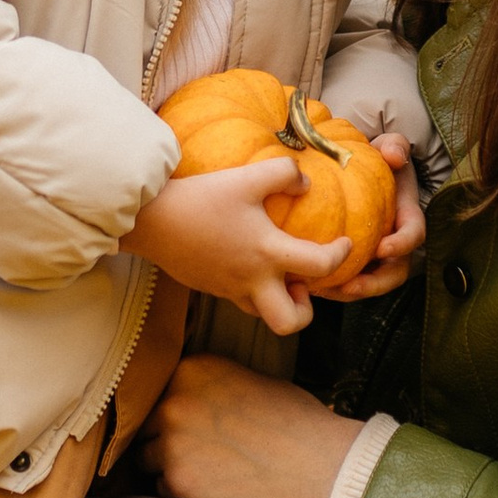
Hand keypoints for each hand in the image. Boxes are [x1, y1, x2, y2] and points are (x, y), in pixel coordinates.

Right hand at [121, 155, 347, 338]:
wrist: (151, 220)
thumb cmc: (201, 198)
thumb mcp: (246, 177)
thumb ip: (283, 174)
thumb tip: (306, 184)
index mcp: (267, 253)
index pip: (320, 267)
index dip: (341, 256)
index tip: (345, 243)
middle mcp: (252, 280)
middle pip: (289, 323)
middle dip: (305, 311)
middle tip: (303, 283)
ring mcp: (230, 289)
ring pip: (265, 315)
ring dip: (279, 301)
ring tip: (279, 273)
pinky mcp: (212, 288)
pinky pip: (242, 300)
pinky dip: (255, 290)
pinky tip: (249, 261)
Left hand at [139, 353, 353, 497]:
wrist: (321, 465)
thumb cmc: (294, 422)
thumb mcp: (247, 379)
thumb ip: (205, 386)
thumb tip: (177, 399)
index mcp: (191, 369)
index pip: (157, 392)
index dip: (173, 412)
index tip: (191, 425)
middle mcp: (174, 401)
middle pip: (147, 426)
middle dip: (167, 440)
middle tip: (203, 452)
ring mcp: (172, 443)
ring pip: (148, 458)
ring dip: (170, 467)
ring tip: (211, 470)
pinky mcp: (178, 483)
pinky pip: (161, 489)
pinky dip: (182, 493)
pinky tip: (216, 488)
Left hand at [307, 140, 424, 303]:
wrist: (366, 171)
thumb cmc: (379, 160)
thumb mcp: (389, 147)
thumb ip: (395, 146)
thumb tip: (394, 156)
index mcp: (407, 217)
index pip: (413, 235)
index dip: (401, 244)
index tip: (382, 248)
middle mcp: (396, 242)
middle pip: (394, 273)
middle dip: (374, 284)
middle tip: (350, 285)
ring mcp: (378, 256)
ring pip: (370, 283)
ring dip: (349, 291)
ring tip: (323, 290)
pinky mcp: (358, 262)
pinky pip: (349, 279)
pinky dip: (332, 285)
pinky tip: (307, 283)